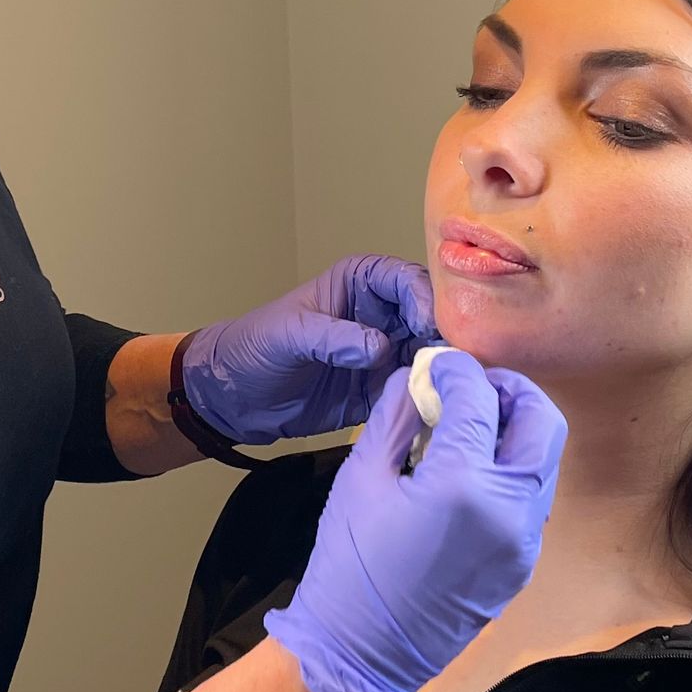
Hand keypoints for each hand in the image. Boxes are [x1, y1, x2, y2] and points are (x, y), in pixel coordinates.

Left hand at [178, 254, 436, 443]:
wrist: (233, 396)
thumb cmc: (254, 347)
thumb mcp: (288, 335)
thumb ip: (331, 337)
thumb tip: (380, 348)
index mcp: (361, 283)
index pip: (407, 280)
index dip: (424, 298)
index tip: (427, 326)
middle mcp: (382, 314)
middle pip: (432, 318)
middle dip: (447, 337)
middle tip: (457, 363)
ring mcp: (387, 353)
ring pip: (432, 356)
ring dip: (444, 372)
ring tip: (453, 390)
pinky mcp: (382, 391)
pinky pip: (416, 392)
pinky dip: (429, 399)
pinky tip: (438, 411)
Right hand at [264, 349, 566, 691]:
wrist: (360, 654)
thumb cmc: (349, 564)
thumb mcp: (361, 477)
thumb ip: (396, 418)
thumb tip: (416, 380)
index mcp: (462, 484)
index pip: (479, 398)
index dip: (457, 370)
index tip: (438, 364)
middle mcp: (508, 509)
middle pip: (542, 421)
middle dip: (510, 389)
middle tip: (472, 385)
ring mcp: (523, 541)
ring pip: (545, 461)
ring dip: (516, 429)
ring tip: (472, 422)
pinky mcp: (521, 565)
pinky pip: (531, 499)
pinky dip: (511, 469)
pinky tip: (470, 469)